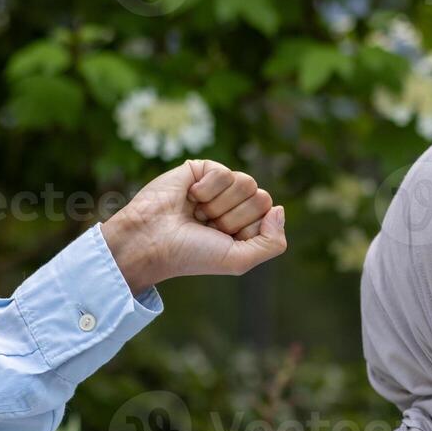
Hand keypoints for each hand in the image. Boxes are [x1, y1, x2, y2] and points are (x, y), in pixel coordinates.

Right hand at [101, 159, 286, 293]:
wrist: (152, 240)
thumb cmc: (192, 254)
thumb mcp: (240, 260)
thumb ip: (272, 243)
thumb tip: (279, 209)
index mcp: (246, 226)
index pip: (270, 215)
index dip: (248, 229)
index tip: (221, 239)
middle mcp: (235, 205)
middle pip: (261, 197)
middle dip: (234, 217)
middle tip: (208, 226)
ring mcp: (220, 186)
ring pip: (246, 182)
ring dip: (220, 204)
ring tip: (198, 213)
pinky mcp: (202, 169)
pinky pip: (223, 172)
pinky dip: (206, 189)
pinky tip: (190, 197)